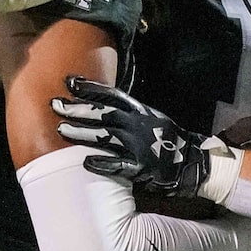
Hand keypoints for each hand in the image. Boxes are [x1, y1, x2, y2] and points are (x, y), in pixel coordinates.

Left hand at [53, 77, 240, 202]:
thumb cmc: (171, 142)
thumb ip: (131, 113)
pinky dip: (102, 163)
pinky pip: (118, 165)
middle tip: (55, 105)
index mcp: (142, 112)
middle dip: (78, 108)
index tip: (70, 82)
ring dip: (82, 133)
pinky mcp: (142, 168)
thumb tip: (106, 106)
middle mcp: (139, 125)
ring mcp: (140, 146)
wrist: (195, 163)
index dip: (91, 88)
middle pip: (104, 114)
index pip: (113, 96)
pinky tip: (85, 162)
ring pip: (106, 137)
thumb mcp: (152, 120)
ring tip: (61, 130)